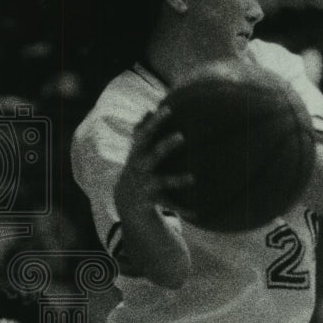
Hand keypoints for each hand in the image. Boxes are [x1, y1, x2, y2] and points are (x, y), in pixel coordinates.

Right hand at [113, 105, 195, 220]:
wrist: (126, 200)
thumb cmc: (138, 167)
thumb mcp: (137, 150)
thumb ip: (143, 131)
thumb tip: (149, 110)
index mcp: (139, 153)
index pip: (145, 134)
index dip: (155, 122)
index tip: (168, 109)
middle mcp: (141, 168)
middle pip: (153, 155)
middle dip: (165, 146)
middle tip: (181, 136)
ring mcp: (146, 185)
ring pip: (162, 182)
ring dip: (176, 180)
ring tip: (193, 178)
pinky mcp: (152, 201)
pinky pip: (169, 205)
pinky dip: (182, 209)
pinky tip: (196, 213)